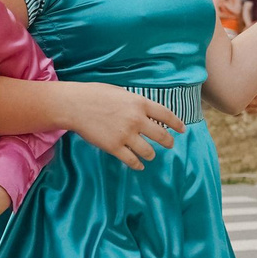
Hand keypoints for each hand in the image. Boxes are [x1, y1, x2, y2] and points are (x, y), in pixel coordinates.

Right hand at [57, 83, 181, 169]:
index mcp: (139, 103)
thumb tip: (144, 111)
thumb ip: (135, 103)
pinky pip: (132, 160)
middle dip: (168, 142)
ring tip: (150, 155)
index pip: (166, 115)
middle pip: (161, 135)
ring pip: (148, 151)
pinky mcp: (114, 147)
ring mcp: (126, 135)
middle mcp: (136, 119)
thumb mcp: (120, 92)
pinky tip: (139, 165)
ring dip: (151, 154)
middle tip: (170, 145)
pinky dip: (137, 164)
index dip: (176, 123)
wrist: (75, 105)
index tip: (182, 130)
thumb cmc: (95, 94)